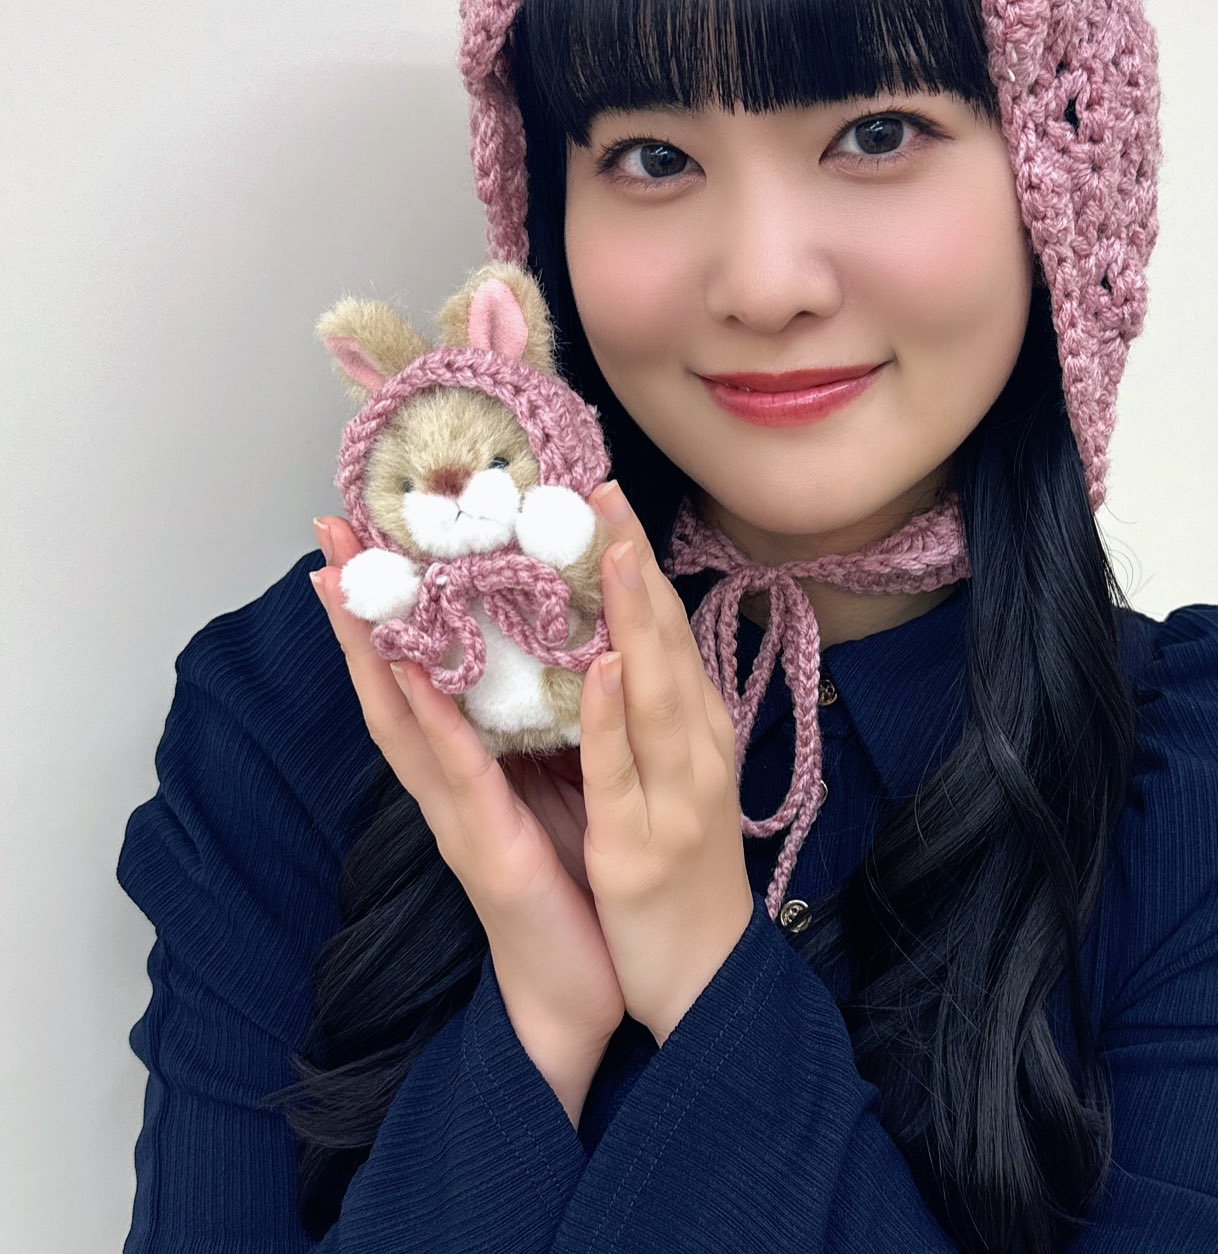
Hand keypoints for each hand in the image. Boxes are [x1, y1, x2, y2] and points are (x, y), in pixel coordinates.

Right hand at [309, 516, 624, 1066]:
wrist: (579, 991)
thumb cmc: (566, 884)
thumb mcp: (552, 783)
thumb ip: (535, 723)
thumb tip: (542, 645)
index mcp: (464, 763)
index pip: (415, 669)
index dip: (390, 605)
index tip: (368, 535)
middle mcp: (445, 782)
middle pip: (387, 682)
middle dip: (357, 608)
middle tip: (330, 533)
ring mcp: (456, 814)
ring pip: (402, 720)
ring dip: (371, 651)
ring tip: (346, 583)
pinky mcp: (485, 847)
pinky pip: (460, 775)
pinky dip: (436, 723)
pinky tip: (420, 675)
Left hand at [579, 482, 754, 1046]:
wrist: (707, 980)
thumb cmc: (683, 871)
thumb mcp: (673, 777)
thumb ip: (652, 712)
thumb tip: (617, 642)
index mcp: (694, 728)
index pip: (666, 626)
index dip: (638, 558)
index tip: (606, 491)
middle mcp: (695, 747)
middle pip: (667, 639)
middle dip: (634, 561)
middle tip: (603, 486)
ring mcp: (675, 794)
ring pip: (656, 689)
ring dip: (634, 615)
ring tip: (612, 547)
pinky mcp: (643, 844)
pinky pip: (628, 770)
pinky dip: (617, 716)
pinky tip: (604, 668)